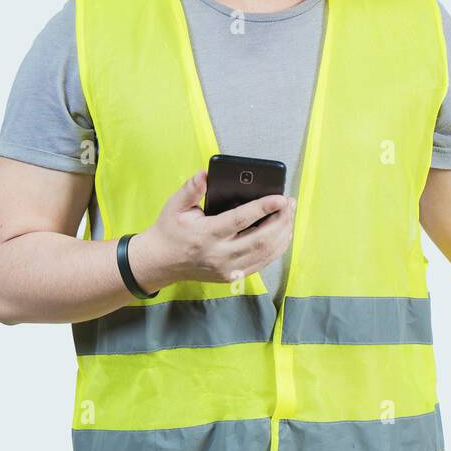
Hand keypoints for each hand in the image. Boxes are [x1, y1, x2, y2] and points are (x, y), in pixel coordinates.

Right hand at [128, 169, 295, 289]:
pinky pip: (263, 262)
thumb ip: (190, 189)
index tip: (280, 198)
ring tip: (289, 215)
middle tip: (290, 203)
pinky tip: (283, 232)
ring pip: (266, 253)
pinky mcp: (233, 276)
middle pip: (261, 239)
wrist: (160, 262)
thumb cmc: (170, 230)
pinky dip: (278, 247)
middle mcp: (219, 255)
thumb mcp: (174, 206)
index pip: (240, 220)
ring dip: (284, 233)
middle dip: (281, 220)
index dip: (263, 208)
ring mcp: (228, 269)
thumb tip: (204, 174)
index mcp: (205, 235)